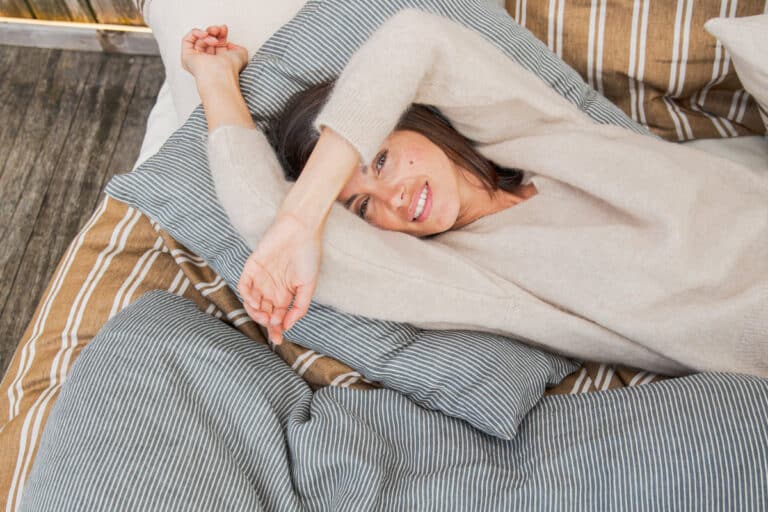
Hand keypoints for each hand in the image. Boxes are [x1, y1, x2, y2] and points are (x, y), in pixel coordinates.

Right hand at [181, 25, 247, 80]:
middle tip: (218, 30)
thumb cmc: (230, 68)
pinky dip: (195, 33)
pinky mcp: (186, 58)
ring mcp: (197, 60)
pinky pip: (187, 40)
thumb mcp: (241, 54)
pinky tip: (205, 35)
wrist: (220, 74)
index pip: (217, 43)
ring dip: (208, 34)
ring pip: (199, 40)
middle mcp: (208, 62)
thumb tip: (230, 44)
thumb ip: (238, 47)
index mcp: (219, 61)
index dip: (220, 34)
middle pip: (208, 40)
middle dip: (214, 31)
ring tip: (214, 38)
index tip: (224, 29)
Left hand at [238, 213, 321, 344]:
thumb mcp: (308, 286)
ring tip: (263, 315)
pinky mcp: (251, 267)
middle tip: (271, 327)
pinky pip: (243, 286)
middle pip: (263, 312)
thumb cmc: (308, 255)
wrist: (300, 230)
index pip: (277, 317)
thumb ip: (299, 307)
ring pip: (251, 302)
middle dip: (265, 323)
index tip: (278, 340)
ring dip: (255, 312)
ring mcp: (260, 278)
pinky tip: (254, 301)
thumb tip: (287, 326)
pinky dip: (246, 296)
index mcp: (285, 293)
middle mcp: (271, 288)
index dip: (276, 330)